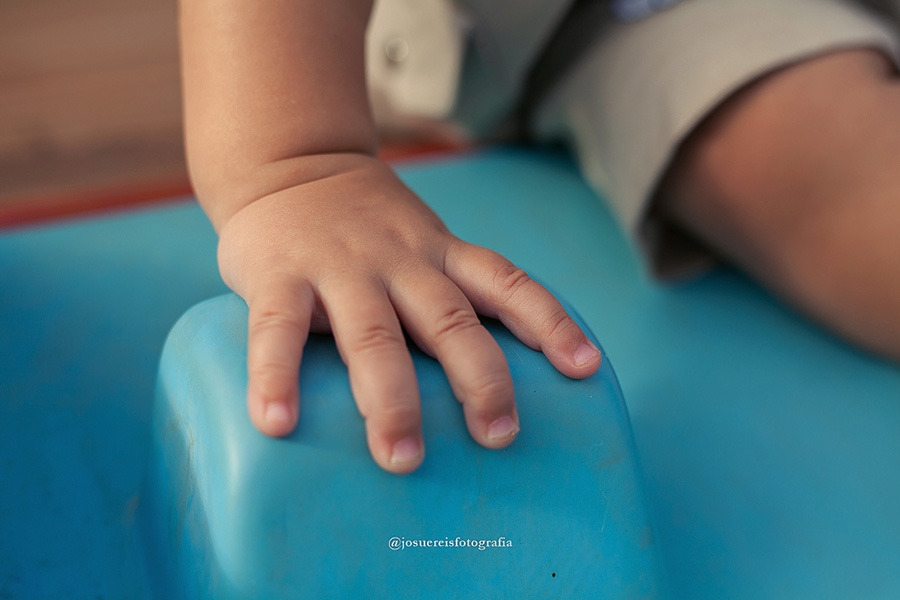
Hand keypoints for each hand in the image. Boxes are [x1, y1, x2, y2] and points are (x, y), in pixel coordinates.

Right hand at [216, 153, 601, 473]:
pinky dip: (277, 376)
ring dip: (391, 399)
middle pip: (451, 321)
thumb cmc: (363, 220)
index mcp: (439, 252)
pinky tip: (276, 423)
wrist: (288, 162)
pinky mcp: (279, 273)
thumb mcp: (419, 238)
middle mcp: (399, 259)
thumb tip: (484, 372)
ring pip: (375, 336)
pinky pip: (278, 330)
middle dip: (480, 380)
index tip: (585, 367)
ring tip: (402, 458)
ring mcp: (339, 266)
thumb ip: (446, 289)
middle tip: (499, 436)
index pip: (507, 282)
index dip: (551, 322)